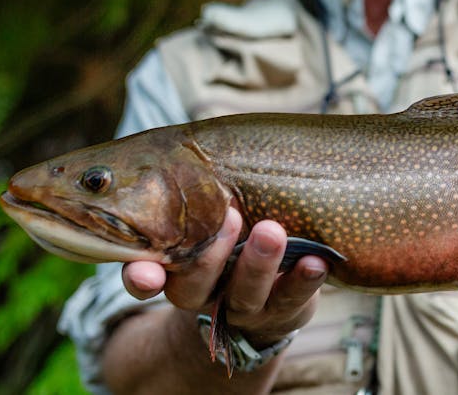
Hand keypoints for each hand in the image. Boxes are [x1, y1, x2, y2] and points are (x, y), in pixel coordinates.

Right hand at [121, 206, 326, 343]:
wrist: (268, 304)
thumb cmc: (229, 243)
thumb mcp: (206, 223)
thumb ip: (195, 199)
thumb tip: (190, 146)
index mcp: (175, 272)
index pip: (145, 279)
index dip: (142, 278)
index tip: (147, 271)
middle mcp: (204, 295)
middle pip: (195, 286)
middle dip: (211, 255)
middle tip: (232, 216)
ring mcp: (243, 307)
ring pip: (245, 294)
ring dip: (258, 264)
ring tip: (273, 231)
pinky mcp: (283, 310)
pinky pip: (292, 299)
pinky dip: (304, 280)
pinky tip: (316, 261)